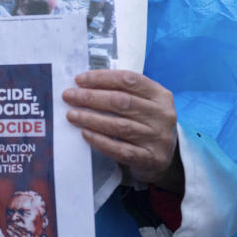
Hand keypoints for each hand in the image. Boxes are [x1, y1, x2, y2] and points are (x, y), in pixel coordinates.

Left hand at [62, 70, 182, 192]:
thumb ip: (123, 92)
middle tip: (69, 96)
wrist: (168, 158)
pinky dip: (101, 141)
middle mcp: (162, 115)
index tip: (79, 80)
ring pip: (120, 125)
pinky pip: (121, 150)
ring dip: (92, 119)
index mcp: (161, 95)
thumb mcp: (144, 103)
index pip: (129, 80)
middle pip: (122, 101)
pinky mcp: (151, 159)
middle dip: (91, 97)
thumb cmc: (147, 124)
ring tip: (72, 115)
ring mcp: (158, 138)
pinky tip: (85, 134)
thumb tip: (85, 85)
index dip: (102, 78)